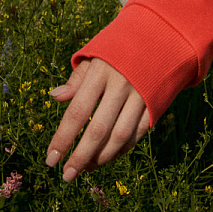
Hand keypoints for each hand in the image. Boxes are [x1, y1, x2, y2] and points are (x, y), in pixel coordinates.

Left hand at [45, 58, 150, 182]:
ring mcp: (140, 96)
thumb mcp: (95, 55)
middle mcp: (121, 85)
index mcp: (100, 71)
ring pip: (119, 136)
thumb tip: (55, 97)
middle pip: (98, 129)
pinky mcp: (155, 104)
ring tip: (85, 169)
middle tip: (66, 175)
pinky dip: (122, 150)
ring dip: (101, 158)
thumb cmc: (119, 48)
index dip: (63, 138)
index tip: (50, 159)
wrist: (162, 36)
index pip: (77, 111)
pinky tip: (107, 158)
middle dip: (80, 156)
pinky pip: (137, 134)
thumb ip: (76, 78)